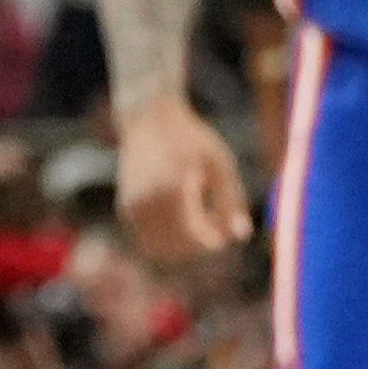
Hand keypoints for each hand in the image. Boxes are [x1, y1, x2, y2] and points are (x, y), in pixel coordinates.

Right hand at [112, 95, 248, 265]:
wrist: (149, 119)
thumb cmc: (190, 140)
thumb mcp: (219, 164)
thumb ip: (232, 201)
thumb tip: (242, 237)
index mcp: (171, 191)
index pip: (194, 237)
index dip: (214, 241)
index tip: (226, 231)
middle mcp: (146, 203)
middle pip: (177, 248)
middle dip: (198, 244)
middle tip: (214, 220)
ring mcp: (132, 208)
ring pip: (160, 249)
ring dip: (181, 245)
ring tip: (197, 216)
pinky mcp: (126, 209)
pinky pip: (148, 239)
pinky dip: (166, 237)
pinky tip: (181, 212)